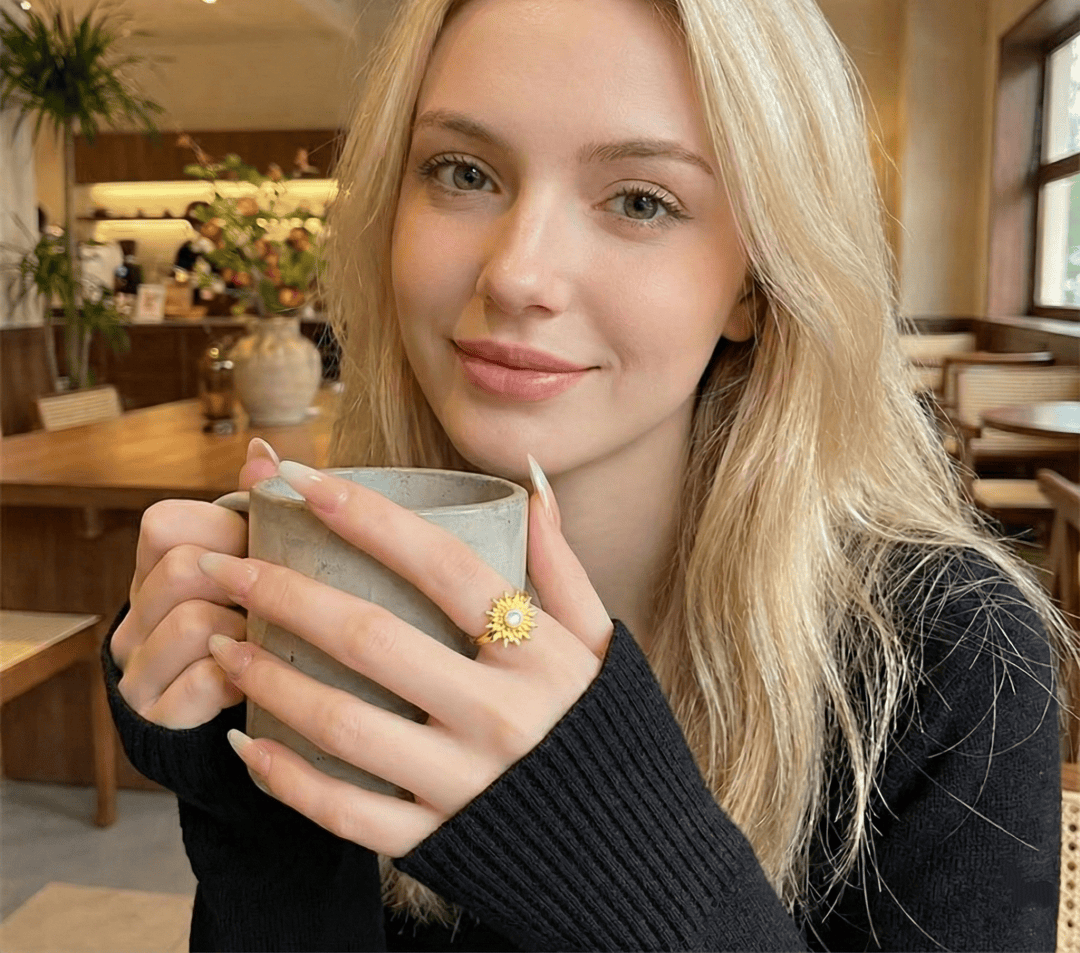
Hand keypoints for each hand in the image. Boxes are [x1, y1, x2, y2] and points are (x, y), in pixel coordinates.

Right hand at [109, 438, 280, 727]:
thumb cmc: (252, 620)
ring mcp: (138, 667)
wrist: (236, 713)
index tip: (259, 549)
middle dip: (244, 582)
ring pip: (193, 623)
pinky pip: (202, 683)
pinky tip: (258, 679)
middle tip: (275, 600)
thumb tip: (260, 452)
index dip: (224, 530)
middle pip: (182, 569)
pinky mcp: (158, 717)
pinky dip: (240, 678)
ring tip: (270, 639)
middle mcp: (133, 615)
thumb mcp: (251, 562)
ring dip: (247, 631)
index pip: (164, 523)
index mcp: (153, 567)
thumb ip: (253, 508)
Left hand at [199, 459, 613, 856]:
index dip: (368, 515)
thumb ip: (559, 561)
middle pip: (372, 638)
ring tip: (222, 646)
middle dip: (285, 592)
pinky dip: (288, 781)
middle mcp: (497, 715)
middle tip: (225, 564)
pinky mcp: (436, 841)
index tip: (303, 481)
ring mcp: (463, 783)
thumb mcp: (597, 639)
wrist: (632, 855)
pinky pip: (346, 813)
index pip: (442, 564)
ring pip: (344, 725)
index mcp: (536, 653)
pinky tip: (247, 746)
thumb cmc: (607, 728)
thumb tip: (533, 480)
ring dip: (270, 680)